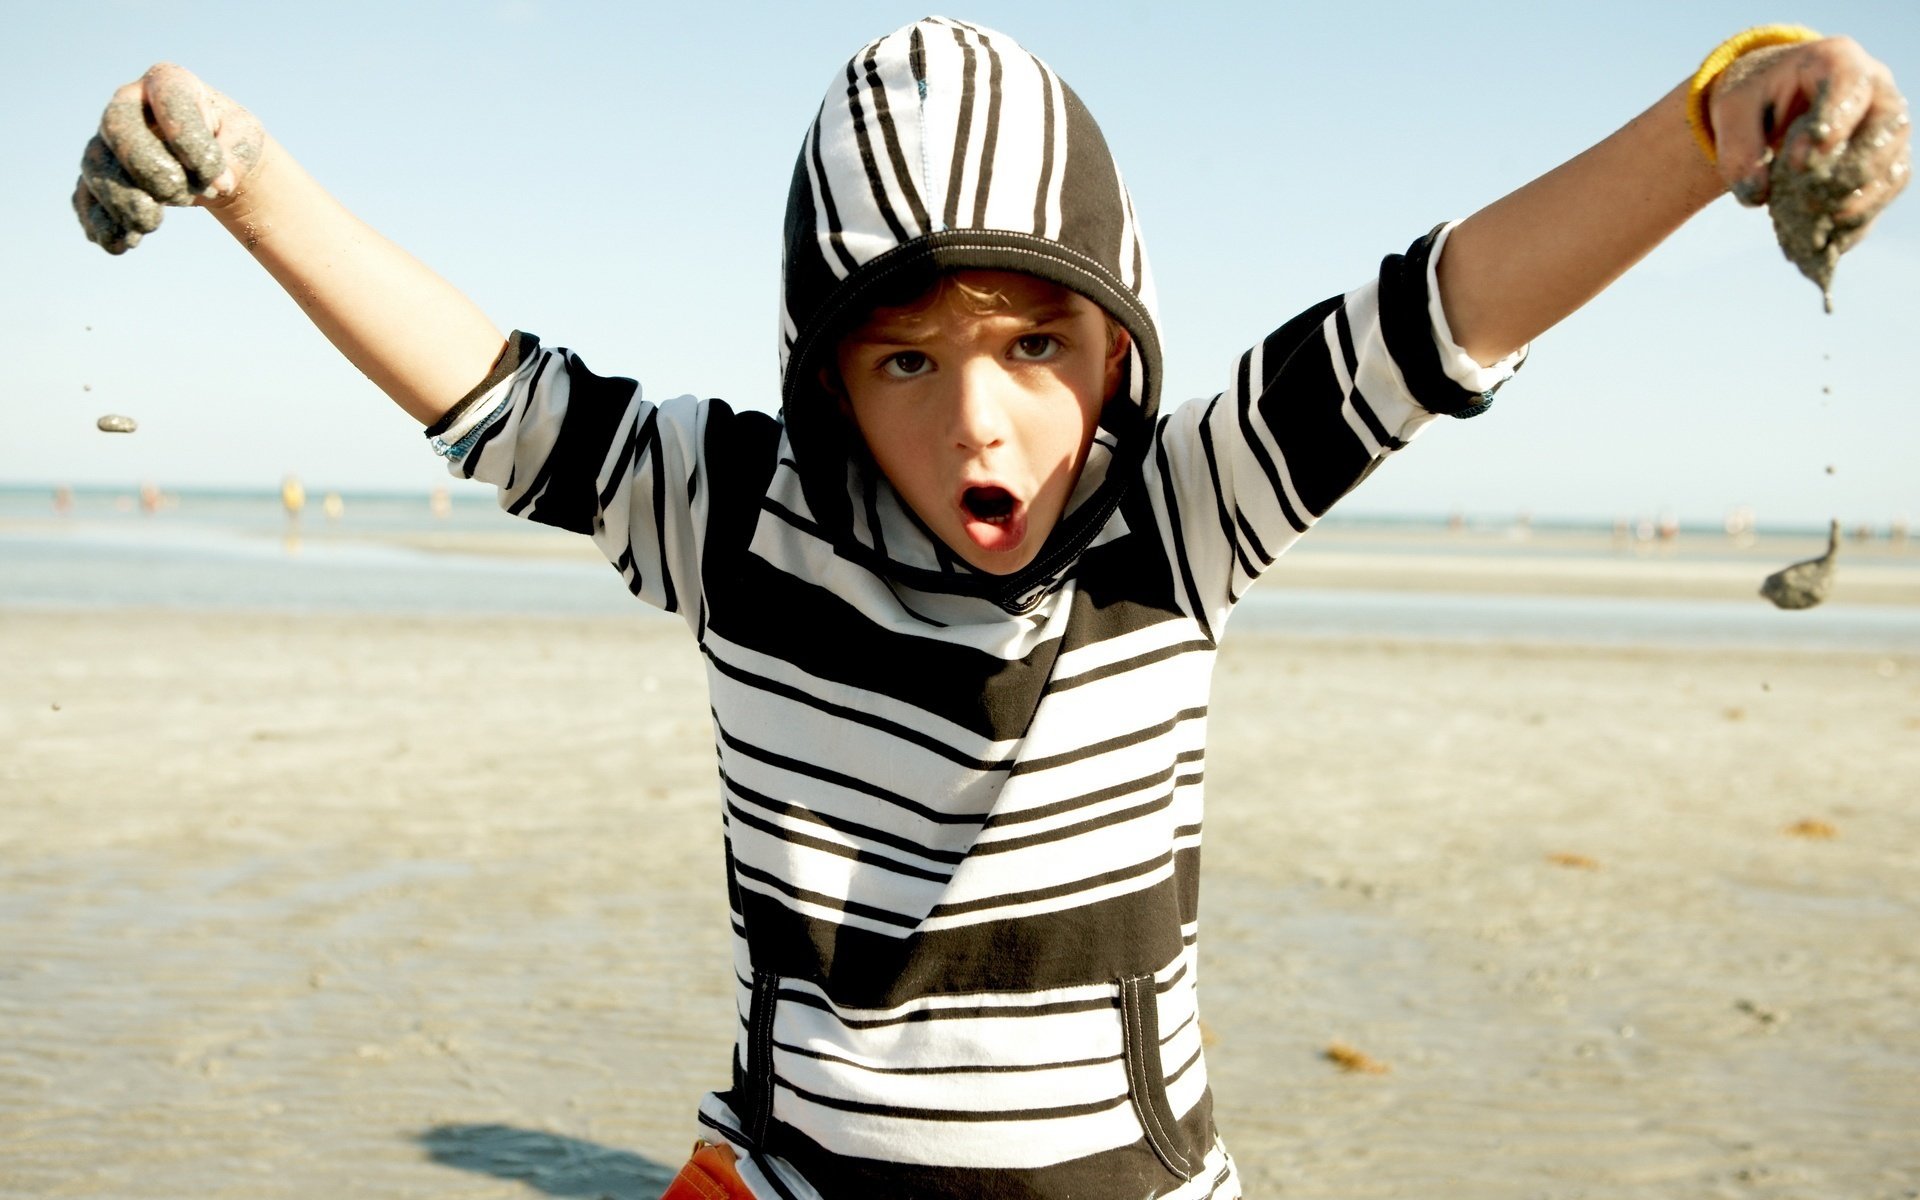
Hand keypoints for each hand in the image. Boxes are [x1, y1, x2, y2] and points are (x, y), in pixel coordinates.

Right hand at [73, 64, 264, 253]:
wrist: (208, 160)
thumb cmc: (227, 139)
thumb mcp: (245, 138)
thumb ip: (236, 155)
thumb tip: (221, 183)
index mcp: (168, 82)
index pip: (168, 99)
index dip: (188, 140)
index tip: (214, 178)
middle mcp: (128, 104)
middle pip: (118, 128)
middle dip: (149, 169)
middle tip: (181, 198)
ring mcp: (107, 139)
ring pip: (97, 166)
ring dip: (122, 201)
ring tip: (151, 224)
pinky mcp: (98, 175)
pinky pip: (85, 198)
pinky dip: (101, 223)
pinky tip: (122, 243)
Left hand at [1707, 37, 1909, 223]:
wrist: (1771, 101)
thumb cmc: (1754, 98)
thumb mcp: (1732, 112)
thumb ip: (1738, 149)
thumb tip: (1757, 196)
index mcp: (1838, 61)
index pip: (1849, 87)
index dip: (1831, 124)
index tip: (1797, 162)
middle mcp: (1876, 90)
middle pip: (1887, 128)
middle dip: (1851, 170)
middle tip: (1807, 200)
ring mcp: (1886, 129)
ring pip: (1893, 167)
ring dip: (1860, 203)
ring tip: (1820, 227)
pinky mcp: (1884, 163)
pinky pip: (1883, 196)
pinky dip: (1859, 222)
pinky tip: (1830, 242)